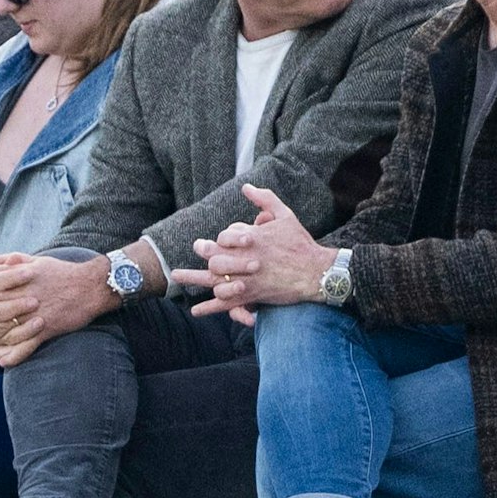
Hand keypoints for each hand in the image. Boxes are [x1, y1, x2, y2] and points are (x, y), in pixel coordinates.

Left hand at [0, 252, 110, 366]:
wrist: (93, 286)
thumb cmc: (65, 273)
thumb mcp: (39, 261)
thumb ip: (16, 260)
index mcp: (24, 275)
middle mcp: (26, 292)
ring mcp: (35, 311)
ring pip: (5, 324)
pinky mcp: (47, 327)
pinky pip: (26, 344)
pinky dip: (13, 353)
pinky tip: (2, 359)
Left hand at [174, 184, 335, 323]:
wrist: (318, 272)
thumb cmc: (301, 243)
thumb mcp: (286, 215)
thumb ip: (265, 199)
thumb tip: (246, 187)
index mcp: (252, 240)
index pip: (225, 236)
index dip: (221, 237)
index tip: (220, 236)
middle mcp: (246, 260)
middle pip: (215, 257)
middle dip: (204, 252)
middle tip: (197, 249)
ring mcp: (248, 279)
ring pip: (215, 279)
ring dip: (195, 278)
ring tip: (178, 275)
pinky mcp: (252, 296)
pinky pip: (226, 303)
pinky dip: (209, 307)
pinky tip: (195, 310)